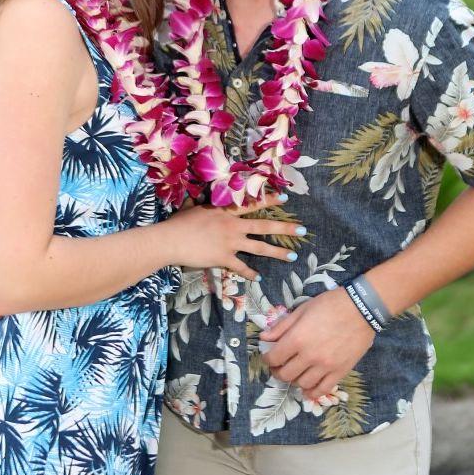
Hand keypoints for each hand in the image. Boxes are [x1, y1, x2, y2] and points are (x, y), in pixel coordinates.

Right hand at [162, 192, 304, 282]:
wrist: (170, 240)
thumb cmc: (178, 223)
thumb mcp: (192, 207)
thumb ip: (200, 203)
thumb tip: (197, 196)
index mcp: (226, 211)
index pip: (252, 204)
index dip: (269, 201)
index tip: (285, 199)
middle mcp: (232, 225)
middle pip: (264, 226)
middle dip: (285, 229)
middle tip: (302, 230)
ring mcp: (230, 242)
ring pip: (259, 248)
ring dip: (277, 253)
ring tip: (292, 257)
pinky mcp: (223, 258)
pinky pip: (241, 267)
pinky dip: (250, 273)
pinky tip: (259, 278)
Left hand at [260, 286, 375, 399]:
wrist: (362, 309)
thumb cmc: (330, 304)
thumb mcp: (302, 310)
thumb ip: (282, 326)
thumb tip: (264, 337)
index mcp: (297, 338)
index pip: (274, 358)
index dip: (268, 358)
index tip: (269, 356)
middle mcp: (309, 356)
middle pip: (285, 374)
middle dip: (278, 371)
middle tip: (280, 366)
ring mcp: (325, 366)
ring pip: (302, 384)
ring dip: (295, 380)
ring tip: (296, 373)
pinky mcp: (340, 372)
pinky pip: (323, 390)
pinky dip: (312, 393)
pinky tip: (308, 389)